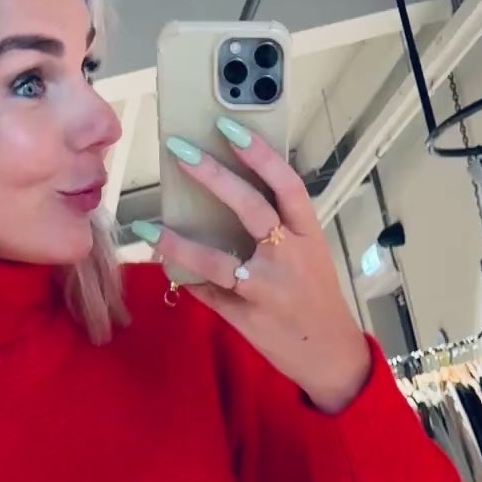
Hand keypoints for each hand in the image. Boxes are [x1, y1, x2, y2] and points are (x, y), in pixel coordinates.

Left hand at [137, 124, 371, 413]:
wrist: (330, 353)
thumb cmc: (316, 298)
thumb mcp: (309, 255)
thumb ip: (279, 228)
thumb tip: (230, 195)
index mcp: (307, 236)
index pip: (287, 185)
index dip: (259, 154)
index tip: (229, 127)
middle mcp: (289, 258)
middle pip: (251, 209)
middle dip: (214, 177)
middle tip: (180, 152)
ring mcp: (267, 290)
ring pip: (218, 261)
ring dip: (179, 243)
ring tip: (151, 226)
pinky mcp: (248, 318)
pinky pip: (210, 294)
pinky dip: (188, 279)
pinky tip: (166, 264)